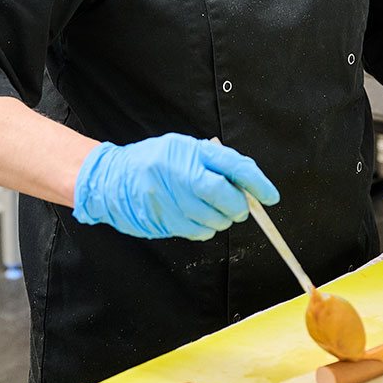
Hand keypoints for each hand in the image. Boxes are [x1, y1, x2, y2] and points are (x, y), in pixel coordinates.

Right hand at [72, 133, 279, 240]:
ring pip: (214, 220)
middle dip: (239, 207)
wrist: (111, 178)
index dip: (258, 184)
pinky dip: (205, 230)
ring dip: (222, 221)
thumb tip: (247, 184)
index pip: (235, 167)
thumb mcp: (184, 149)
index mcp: (191, 151)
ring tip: (213, 212)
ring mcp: (171, 199)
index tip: (271, 197)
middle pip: (225, 197)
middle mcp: (181, 174)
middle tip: (239, 209)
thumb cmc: (154, 161)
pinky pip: (197, 232)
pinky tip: (197, 220)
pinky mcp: (164, 220)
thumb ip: (214, 163)